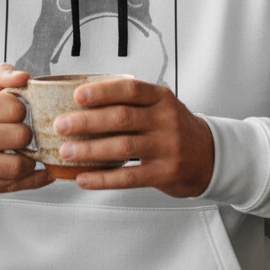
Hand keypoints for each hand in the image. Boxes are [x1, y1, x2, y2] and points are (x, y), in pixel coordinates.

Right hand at [0, 63, 54, 198]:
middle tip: (20, 135)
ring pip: (19, 165)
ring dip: (30, 160)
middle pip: (21, 136)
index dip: (21, 111)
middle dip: (26, 136)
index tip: (14, 114)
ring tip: (24, 153)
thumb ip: (1, 75)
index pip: (16, 108)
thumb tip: (24, 77)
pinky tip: (36, 171)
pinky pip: (15, 185)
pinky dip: (33, 179)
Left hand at [54, 77, 213, 196]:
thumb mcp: (160, 107)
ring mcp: (166, 147)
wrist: (209, 157)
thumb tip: (80, 103)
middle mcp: (165, 120)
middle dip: (86, 122)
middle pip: (121, 118)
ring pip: (122, 147)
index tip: (77, 96)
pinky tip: (83, 178)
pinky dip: (103, 179)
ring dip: (89, 150)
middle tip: (60, 125)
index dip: (102, 92)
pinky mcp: (164, 173)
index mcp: (161, 98)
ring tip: (66, 152)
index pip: (129, 89)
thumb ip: (130, 103)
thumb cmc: (174, 128)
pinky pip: (129, 177)